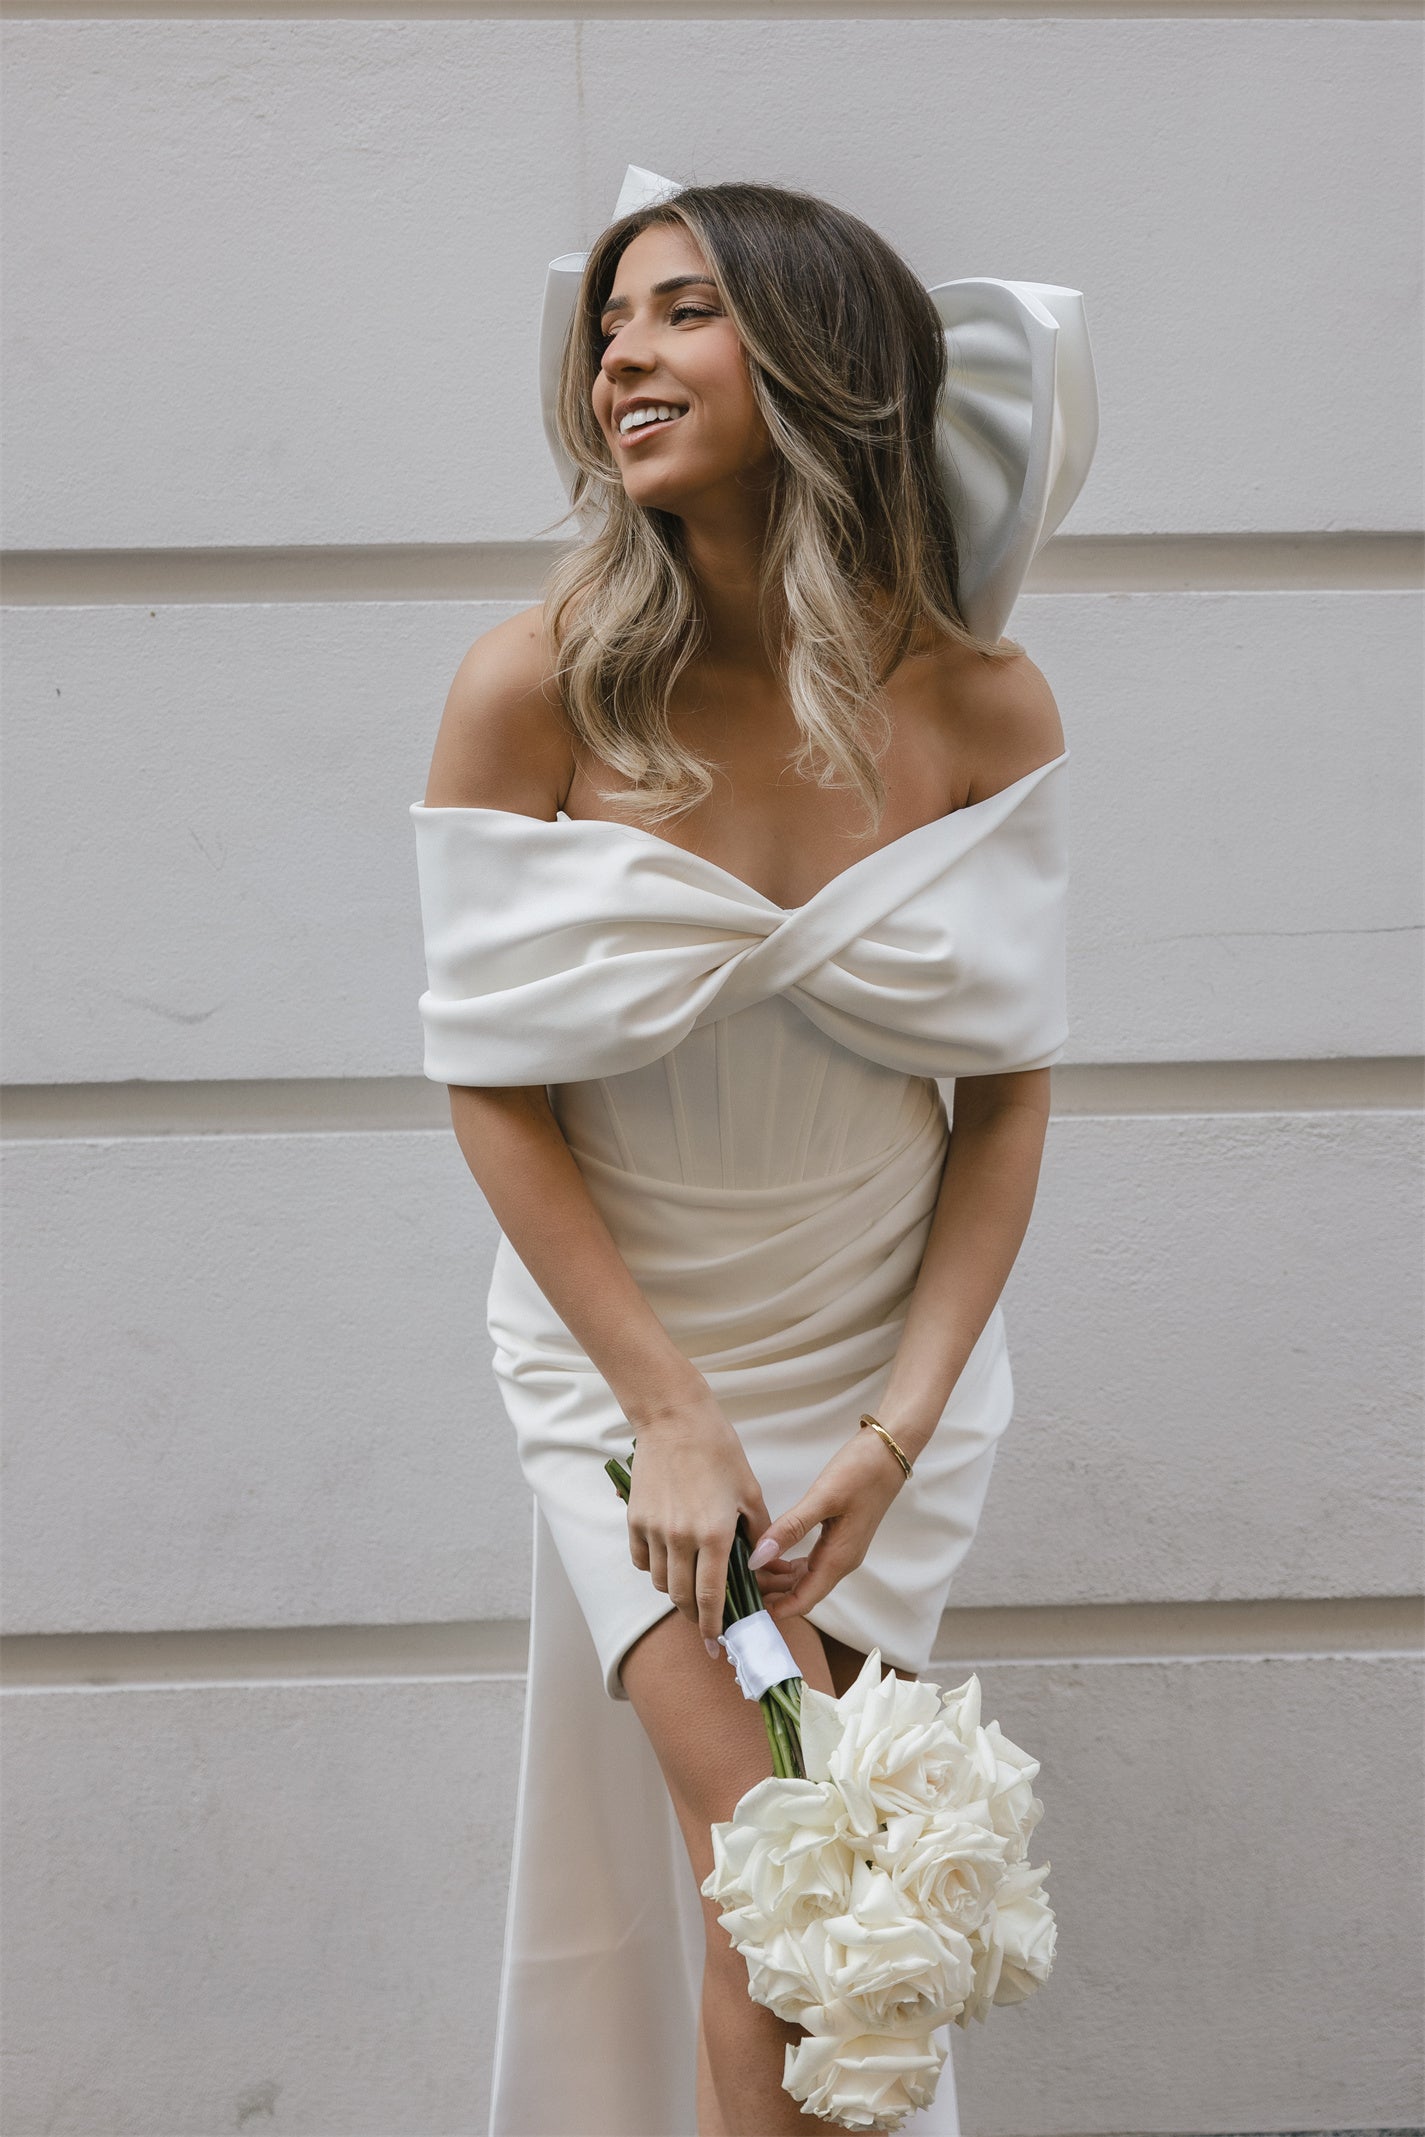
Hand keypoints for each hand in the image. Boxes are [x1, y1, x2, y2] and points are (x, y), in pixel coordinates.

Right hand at [625, 1388, 805, 1646]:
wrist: (675, 1419)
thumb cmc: (719, 1451)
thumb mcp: (749, 1492)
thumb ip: (758, 1535)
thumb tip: (764, 1567)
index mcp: (713, 1535)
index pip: (712, 1597)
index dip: (714, 1626)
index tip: (716, 1643)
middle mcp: (680, 1538)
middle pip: (681, 1597)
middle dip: (695, 1615)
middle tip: (705, 1619)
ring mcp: (653, 1529)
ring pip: (659, 1582)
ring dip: (674, 1590)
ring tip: (688, 1584)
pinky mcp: (634, 1518)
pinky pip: (640, 1559)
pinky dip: (653, 1567)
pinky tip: (667, 1559)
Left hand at [749, 1430, 906, 1624]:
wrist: (889, 1452)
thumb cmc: (861, 1472)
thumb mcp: (822, 1499)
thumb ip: (789, 1529)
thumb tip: (758, 1559)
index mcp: (838, 1559)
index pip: (804, 1600)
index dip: (777, 1610)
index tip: (747, 1610)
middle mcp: (841, 1560)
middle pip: (802, 1592)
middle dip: (772, 1595)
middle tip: (738, 1585)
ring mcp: (841, 1549)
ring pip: (805, 1577)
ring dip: (778, 1579)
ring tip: (747, 1570)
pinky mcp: (839, 1536)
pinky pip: (810, 1561)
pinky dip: (788, 1563)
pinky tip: (771, 1552)